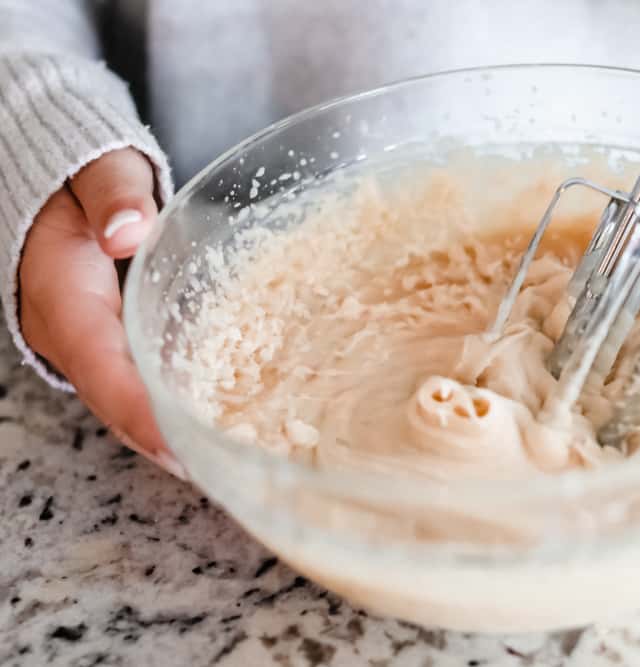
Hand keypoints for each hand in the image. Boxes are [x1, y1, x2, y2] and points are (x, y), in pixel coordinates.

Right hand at [19, 148, 183, 477]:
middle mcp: (71, 333)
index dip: (136, 410)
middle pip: (111, 399)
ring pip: (120, 400)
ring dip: (161, 435)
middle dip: (155, 439)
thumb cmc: (79, 181)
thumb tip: (128, 230)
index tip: (176, 446)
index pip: (100, 365)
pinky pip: (134, 384)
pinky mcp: (107, 343)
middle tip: (210, 472)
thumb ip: (111, 193)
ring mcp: (87, 343)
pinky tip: (205, 425)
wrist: (55, 189)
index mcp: (63, 297)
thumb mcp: (97, 172)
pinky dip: (164, 410)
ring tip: (214, 464)